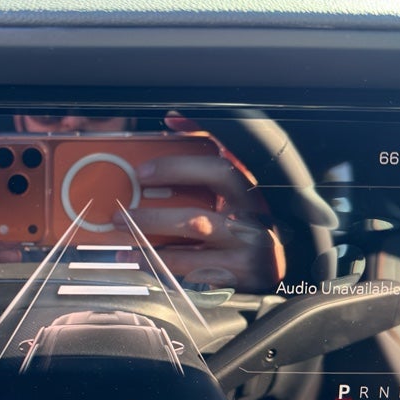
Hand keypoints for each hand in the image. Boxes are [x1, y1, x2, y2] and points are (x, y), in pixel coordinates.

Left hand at [117, 116, 285, 291]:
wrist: (280, 266)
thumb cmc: (249, 220)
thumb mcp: (235, 187)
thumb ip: (208, 152)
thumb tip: (174, 120)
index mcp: (249, 192)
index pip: (218, 170)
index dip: (178, 168)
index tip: (143, 172)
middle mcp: (252, 222)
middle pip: (196, 219)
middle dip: (152, 218)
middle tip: (120, 215)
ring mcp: (247, 253)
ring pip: (190, 255)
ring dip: (150, 246)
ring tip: (123, 242)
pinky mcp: (239, 279)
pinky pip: (192, 274)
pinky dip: (161, 268)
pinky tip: (139, 261)